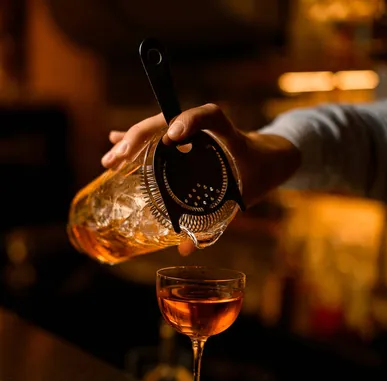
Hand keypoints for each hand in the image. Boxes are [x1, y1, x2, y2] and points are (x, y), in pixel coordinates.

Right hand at [102, 104, 300, 255]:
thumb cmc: (257, 175)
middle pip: (168, 121)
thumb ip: (218, 223)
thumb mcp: (241, 199)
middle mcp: (206, 128)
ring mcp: (193, 131)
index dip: (190, 121)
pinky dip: (137, 141)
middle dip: (138, 138)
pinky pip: (157, 137)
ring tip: (110, 160)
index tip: (172, 136)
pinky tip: (114, 142)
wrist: (267, 159)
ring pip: (157, 128)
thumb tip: (185, 248)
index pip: (210, 116)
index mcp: (227, 134)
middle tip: (118, 159)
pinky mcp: (185, 138)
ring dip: (130, 141)